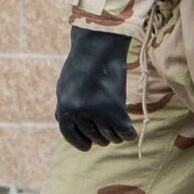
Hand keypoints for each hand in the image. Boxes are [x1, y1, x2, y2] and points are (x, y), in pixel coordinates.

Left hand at [55, 27, 135, 150]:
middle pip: (94, 138)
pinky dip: (129, 134)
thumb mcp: (65, 86)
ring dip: (115, 133)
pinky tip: (129, 129)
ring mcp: (97, 113)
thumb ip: (64, 106)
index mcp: (64, 108)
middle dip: (101, 135)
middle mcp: (78, 113)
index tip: (88, 147)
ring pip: (110, 138)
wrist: (99, 47)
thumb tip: (63, 123)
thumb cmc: (82, 64)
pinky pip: (126, 134)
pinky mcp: (116, 110)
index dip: (80, 143)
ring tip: (117, 121)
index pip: (70, 135)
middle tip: (108, 125)